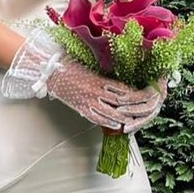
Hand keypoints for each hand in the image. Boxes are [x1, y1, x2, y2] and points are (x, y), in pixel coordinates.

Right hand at [47, 59, 162, 131]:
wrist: (51, 73)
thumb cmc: (69, 67)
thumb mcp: (89, 67)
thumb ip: (103, 75)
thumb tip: (116, 80)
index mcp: (99, 79)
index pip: (121, 88)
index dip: (133, 94)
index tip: (142, 96)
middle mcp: (96, 90)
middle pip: (119, 101)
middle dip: (132, 108)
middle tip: (142, 112)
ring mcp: (88, 100)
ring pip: (110, 112)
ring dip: (122, 118)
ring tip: (132, 122)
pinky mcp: (80, 107)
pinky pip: (96, 117)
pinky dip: (107, 122)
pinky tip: (115, 125)